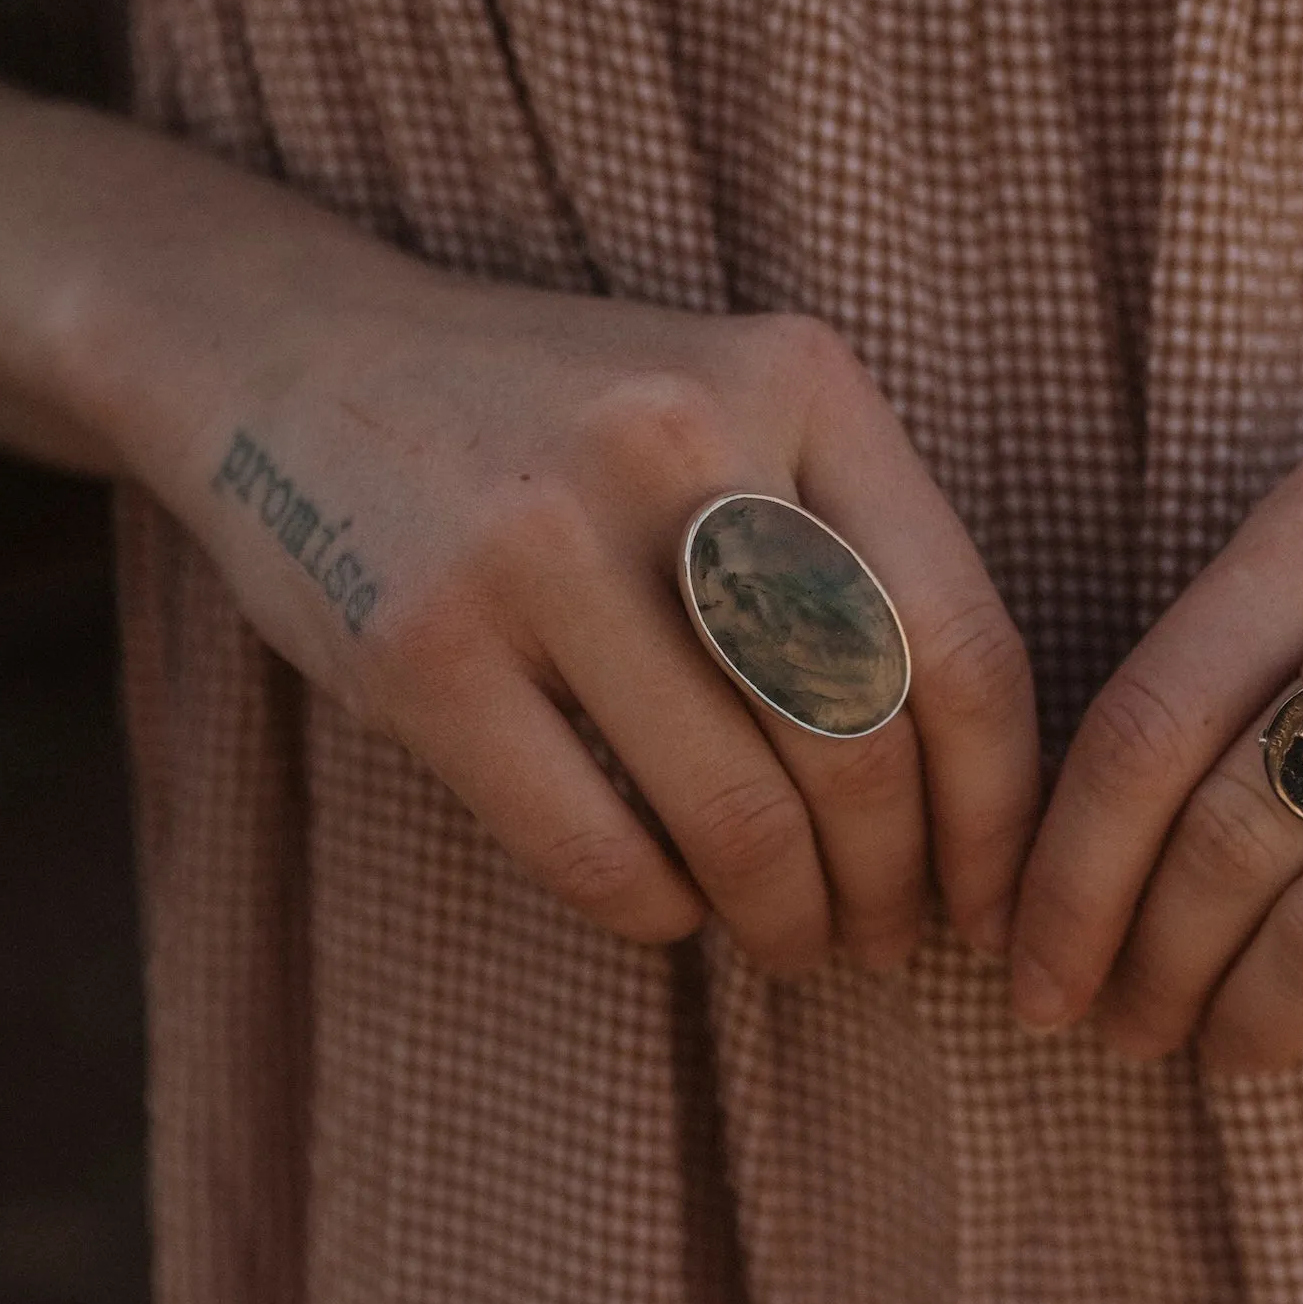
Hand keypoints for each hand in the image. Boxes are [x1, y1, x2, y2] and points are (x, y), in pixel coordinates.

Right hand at [141, 267, 1036, 972]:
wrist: (303, 359)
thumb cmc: (568, 430)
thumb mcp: (733, 414)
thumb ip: (854, 552)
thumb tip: (979, 806)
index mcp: (795, 379)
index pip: (958, 643)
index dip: (1000, 811)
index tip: (997, 898)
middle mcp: (678, 442)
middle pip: (857, 746)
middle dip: (896, 888)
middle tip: (890, 941)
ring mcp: (538, 543)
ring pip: (738, 815)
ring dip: (790, 921)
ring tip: (798, 944)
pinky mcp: (424, 646)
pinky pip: (600, 850)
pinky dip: (663, 913)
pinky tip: (675, 908)